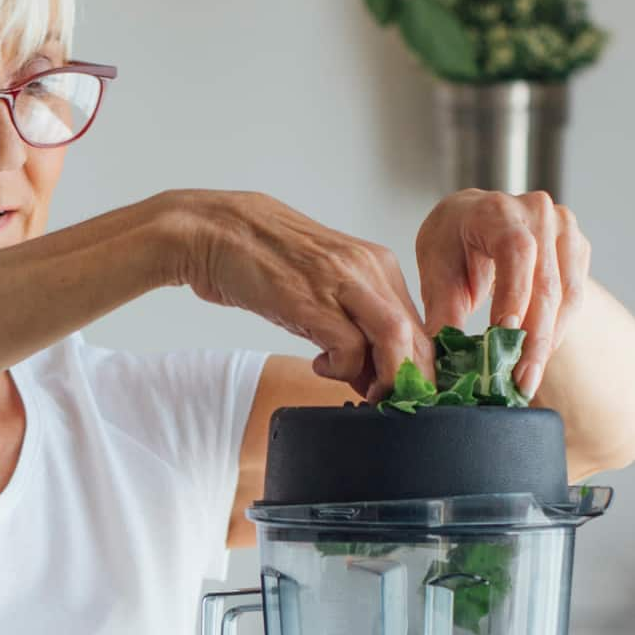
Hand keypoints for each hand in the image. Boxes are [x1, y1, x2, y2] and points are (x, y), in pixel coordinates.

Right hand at [168, 190, 427, 397]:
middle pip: (418, 334)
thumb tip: (373, 376)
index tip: (405, 394)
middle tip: (392, 404)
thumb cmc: (262, 260)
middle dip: (412, 381)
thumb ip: (351, 323)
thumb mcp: (321, 286)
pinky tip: (320, 366)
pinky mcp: (311, 299)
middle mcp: (367, 269)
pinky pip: (350, 348)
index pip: (420, 324)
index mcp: (375, 264)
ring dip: (389, 379)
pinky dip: (342, 370)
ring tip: (366, 395)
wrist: (214, 229)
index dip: (418, 368)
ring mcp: (341, 282)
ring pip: (396, 338)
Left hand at [415, 189, 588, 397]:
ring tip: (528, 377)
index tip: (504, 338)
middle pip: (546, 281)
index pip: (516, 252)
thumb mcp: (436, 270)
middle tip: (520, 380)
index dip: (514, 296)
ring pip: (567, 294)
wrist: (472, 218)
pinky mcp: (577, 247)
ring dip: (548, 341)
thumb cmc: (452, 242)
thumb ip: (443, 312)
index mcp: (496, 211)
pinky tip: (539, 355)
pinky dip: (557, 330)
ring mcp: (563, 228)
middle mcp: (537, 212)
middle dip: (533, 338)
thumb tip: (445, 362)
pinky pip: (574, 296)